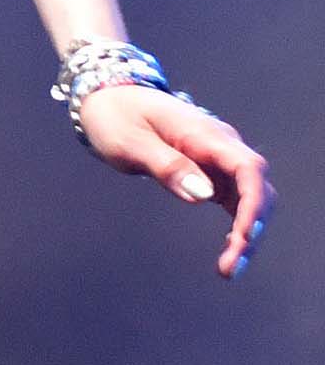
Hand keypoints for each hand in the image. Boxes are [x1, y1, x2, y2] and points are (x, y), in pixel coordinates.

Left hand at [76, 84, 272, 276]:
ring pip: (251, 198)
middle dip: (252, 228)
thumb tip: (203, 196)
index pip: (247, 168)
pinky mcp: (212, 170)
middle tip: (232, 266)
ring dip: (247, 233)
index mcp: (203, 133)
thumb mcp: (128, 141)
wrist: (107, 96)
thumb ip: (165, 165)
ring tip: (230, 269)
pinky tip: (231, 250)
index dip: (253, 204)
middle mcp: (220, 144)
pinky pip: (236, 199)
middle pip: (256, 188)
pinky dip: (237, 225)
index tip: (244, 236)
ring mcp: (218, 157)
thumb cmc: (114, 116)